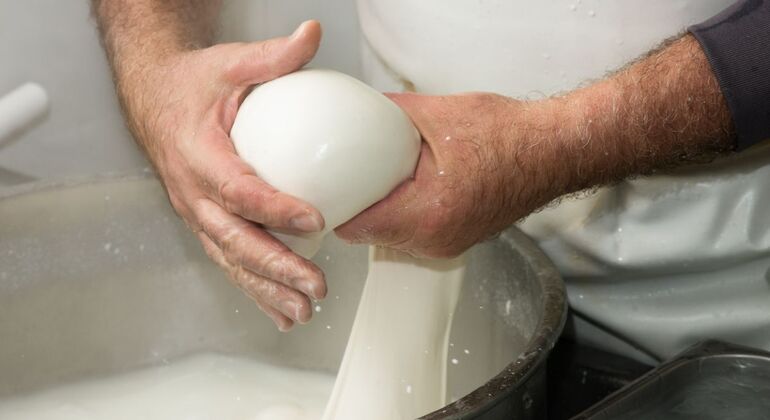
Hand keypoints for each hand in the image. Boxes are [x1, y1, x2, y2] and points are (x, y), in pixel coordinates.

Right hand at [119, 22, 325, 330]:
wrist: (154, 99)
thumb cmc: (191, 85)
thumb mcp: (229, 64)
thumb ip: (273, 57)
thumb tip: (312, 35)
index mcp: (199, 153)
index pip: (238, 188)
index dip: (274, 208)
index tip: (314, 220)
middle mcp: (193, 192)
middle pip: (234, 239)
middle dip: (276, 267)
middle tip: (315, 286)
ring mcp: (196, 212)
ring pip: (229, 260)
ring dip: (266, 290)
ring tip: (302, 312)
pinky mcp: (204, 222)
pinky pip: (227, 261)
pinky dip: (253, 289)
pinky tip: (279, 311)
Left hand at [335, 93, 558, 257]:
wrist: (552, 153)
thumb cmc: (509, 136)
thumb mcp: (438, 113)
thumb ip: (389, 113)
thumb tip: (358, 109)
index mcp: (428, 211)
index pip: (358, 227)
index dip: (335, 210)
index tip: (325, 192)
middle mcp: (437, 239)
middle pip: (371, 235)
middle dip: (357, 209)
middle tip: (346, 180)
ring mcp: (448, 245)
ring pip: (392, 238)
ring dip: (380, 214)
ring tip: (376, 182)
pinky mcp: (457, 242)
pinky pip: (414, 236)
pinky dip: (404, 216)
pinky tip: (407, 189)